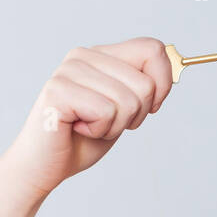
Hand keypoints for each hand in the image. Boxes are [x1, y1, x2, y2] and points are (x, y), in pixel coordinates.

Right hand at [5, 37, 174, 194]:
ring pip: (128, 100)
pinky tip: (78, 129)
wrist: (44, 167)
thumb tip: (173, 71)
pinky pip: (107, 112)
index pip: (153, 49)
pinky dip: (99, 131)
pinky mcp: (59, 90)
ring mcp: (69, 71)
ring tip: (89, 127)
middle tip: (105, 123)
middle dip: (134, 115)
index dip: (163, 84)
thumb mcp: (123, 110)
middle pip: (145, 83)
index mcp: (101, 55)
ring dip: (114, 126)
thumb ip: (143, 87)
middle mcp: (84, 55)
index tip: (148, 108)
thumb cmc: (82, 140)